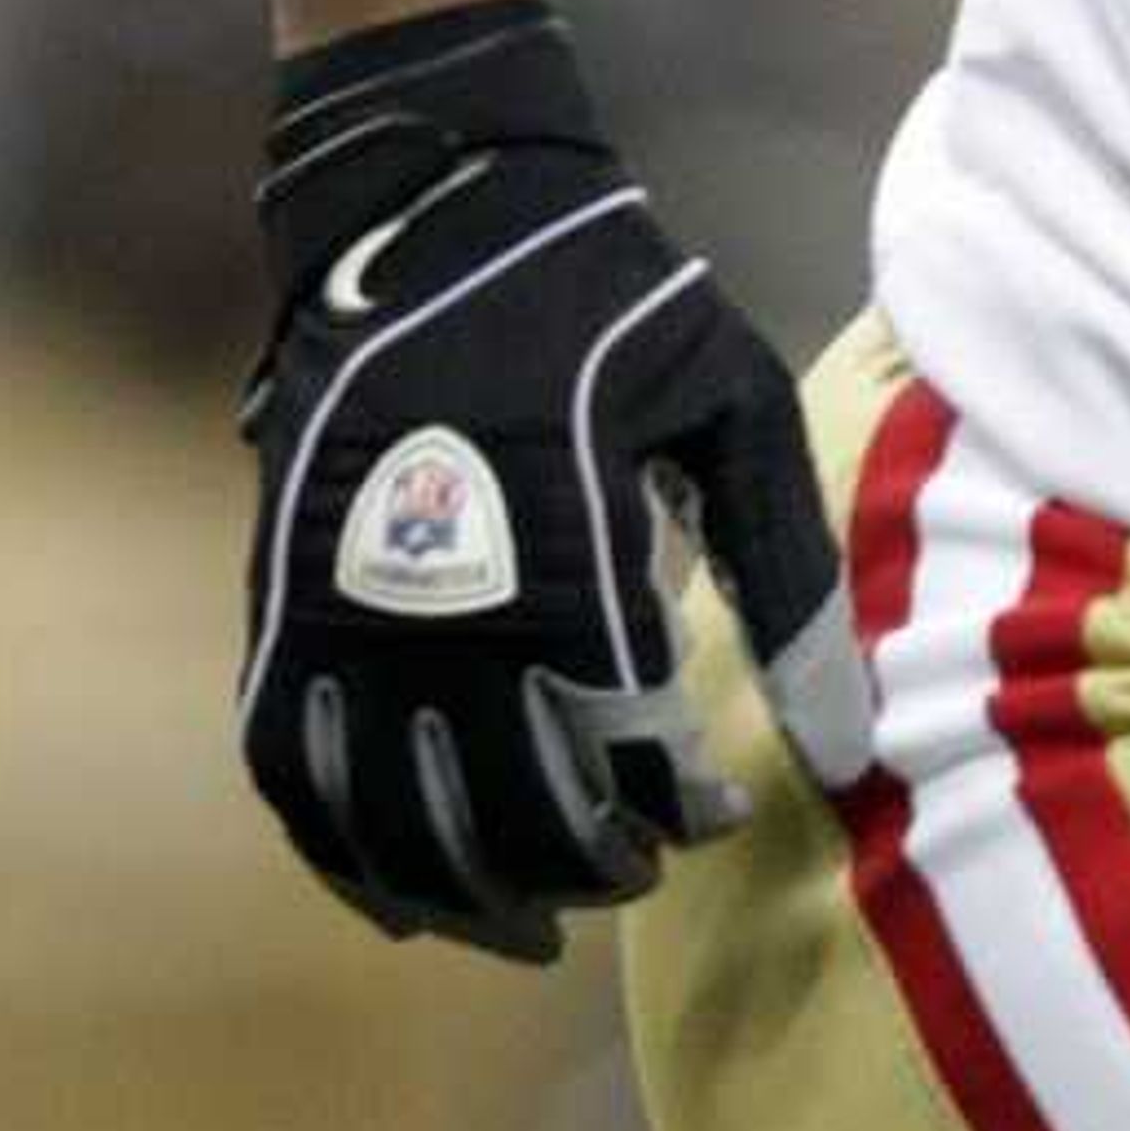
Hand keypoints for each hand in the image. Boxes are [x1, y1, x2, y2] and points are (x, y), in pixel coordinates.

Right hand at [239, 0, 872, 959]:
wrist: (431, 211)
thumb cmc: (613, 306)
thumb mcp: (735, 404)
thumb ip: (791, 573)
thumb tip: (852, 745)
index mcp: (558, 533)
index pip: (616, 736)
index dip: (670, 802)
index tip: (717, 808)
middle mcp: (432, 586)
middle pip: (504, 797)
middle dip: (585, 859)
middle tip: (644, 865)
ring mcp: (335, 603)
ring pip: (392, 813)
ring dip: (471, 890)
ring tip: (547, 919)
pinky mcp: (277, 605)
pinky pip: (293, 774)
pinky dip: (347, 856)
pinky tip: (414, 901)